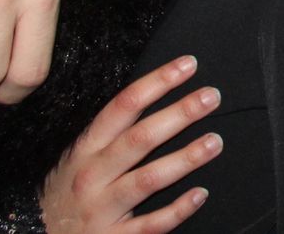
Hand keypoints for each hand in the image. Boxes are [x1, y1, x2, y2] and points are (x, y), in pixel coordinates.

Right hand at [40, 55, 221, 233]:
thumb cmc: (69, 191)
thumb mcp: (78, 157)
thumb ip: (111, 132)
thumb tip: (156, 94)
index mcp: (86, 149)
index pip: (123, 106)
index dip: (157, 82)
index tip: (188, 65)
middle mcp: (93, 176)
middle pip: (139, 139)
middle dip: (178, 115)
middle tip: (211, 97)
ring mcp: (102, 209)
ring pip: (147, 179)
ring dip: (184, 159)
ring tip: (214, 142)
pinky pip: (150, 225)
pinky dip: (177, 210)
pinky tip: (200, 194)